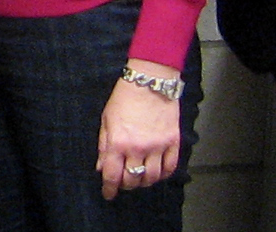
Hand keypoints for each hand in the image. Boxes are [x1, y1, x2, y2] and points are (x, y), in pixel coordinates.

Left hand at [97, 61, 183, 198]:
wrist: (150, 82)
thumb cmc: (124, 99)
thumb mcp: (106, 120)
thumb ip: (103, 146)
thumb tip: (102, 167)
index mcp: (118, 143)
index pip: (113, 175)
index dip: (109, 189)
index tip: (108, 194)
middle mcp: (138, 148)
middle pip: (133, 179)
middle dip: (126, 185)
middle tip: (124, 182)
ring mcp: (158, 146)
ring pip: (152, 177)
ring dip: (144, 182)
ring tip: (140, 178)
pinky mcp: (173, 142)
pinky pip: (170, 167)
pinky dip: (163, 174)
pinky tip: (157, 172)